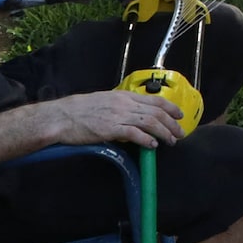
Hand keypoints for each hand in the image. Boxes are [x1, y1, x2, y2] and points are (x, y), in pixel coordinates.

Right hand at [44, 88, 187, 150]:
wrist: (62, 116)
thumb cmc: (81, 110)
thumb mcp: (105, 101)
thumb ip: (121, 107)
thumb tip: (135, 117)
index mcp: (123, 96)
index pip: (154, 100)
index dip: (170, 107)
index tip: (180, 115)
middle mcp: (124, 104)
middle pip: (156, 112)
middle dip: (171, 124)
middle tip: (180, 133)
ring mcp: (118, 116)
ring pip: (149, 122)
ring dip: (163, 132)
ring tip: (171, 141)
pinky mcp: (110, 129)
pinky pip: (134, 134)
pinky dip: (146, 139)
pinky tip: (152, 145)